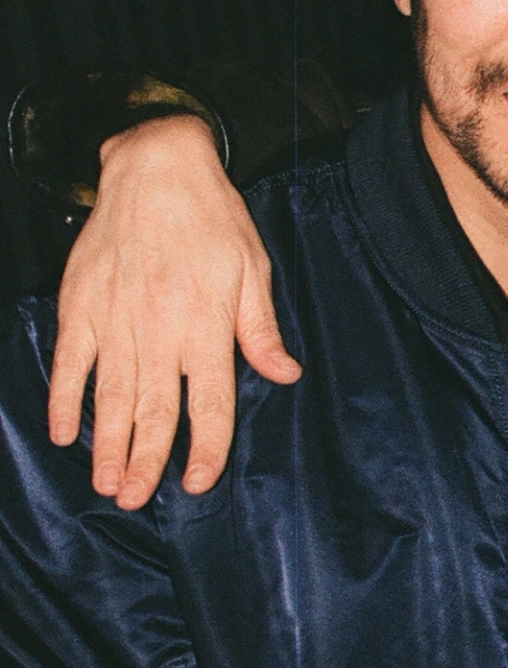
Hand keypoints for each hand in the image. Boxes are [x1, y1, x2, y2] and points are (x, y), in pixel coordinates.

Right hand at [47, 117, 299, 508]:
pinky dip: (64, 399)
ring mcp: (116, 320)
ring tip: (106, 483)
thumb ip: (260, 328)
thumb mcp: (252, 268)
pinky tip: (62, 431)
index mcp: (208, 326)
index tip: (196, 483)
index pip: (210, 405)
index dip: (205, 450)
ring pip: (112, 396)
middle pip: (155, 412)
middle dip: (146, 461)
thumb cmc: (211, 218)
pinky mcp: (81, 306)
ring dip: (107, 444)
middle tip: (135, 499)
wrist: (155, 168)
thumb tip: (285, 374)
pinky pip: (70, 363)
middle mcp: (161, 331)